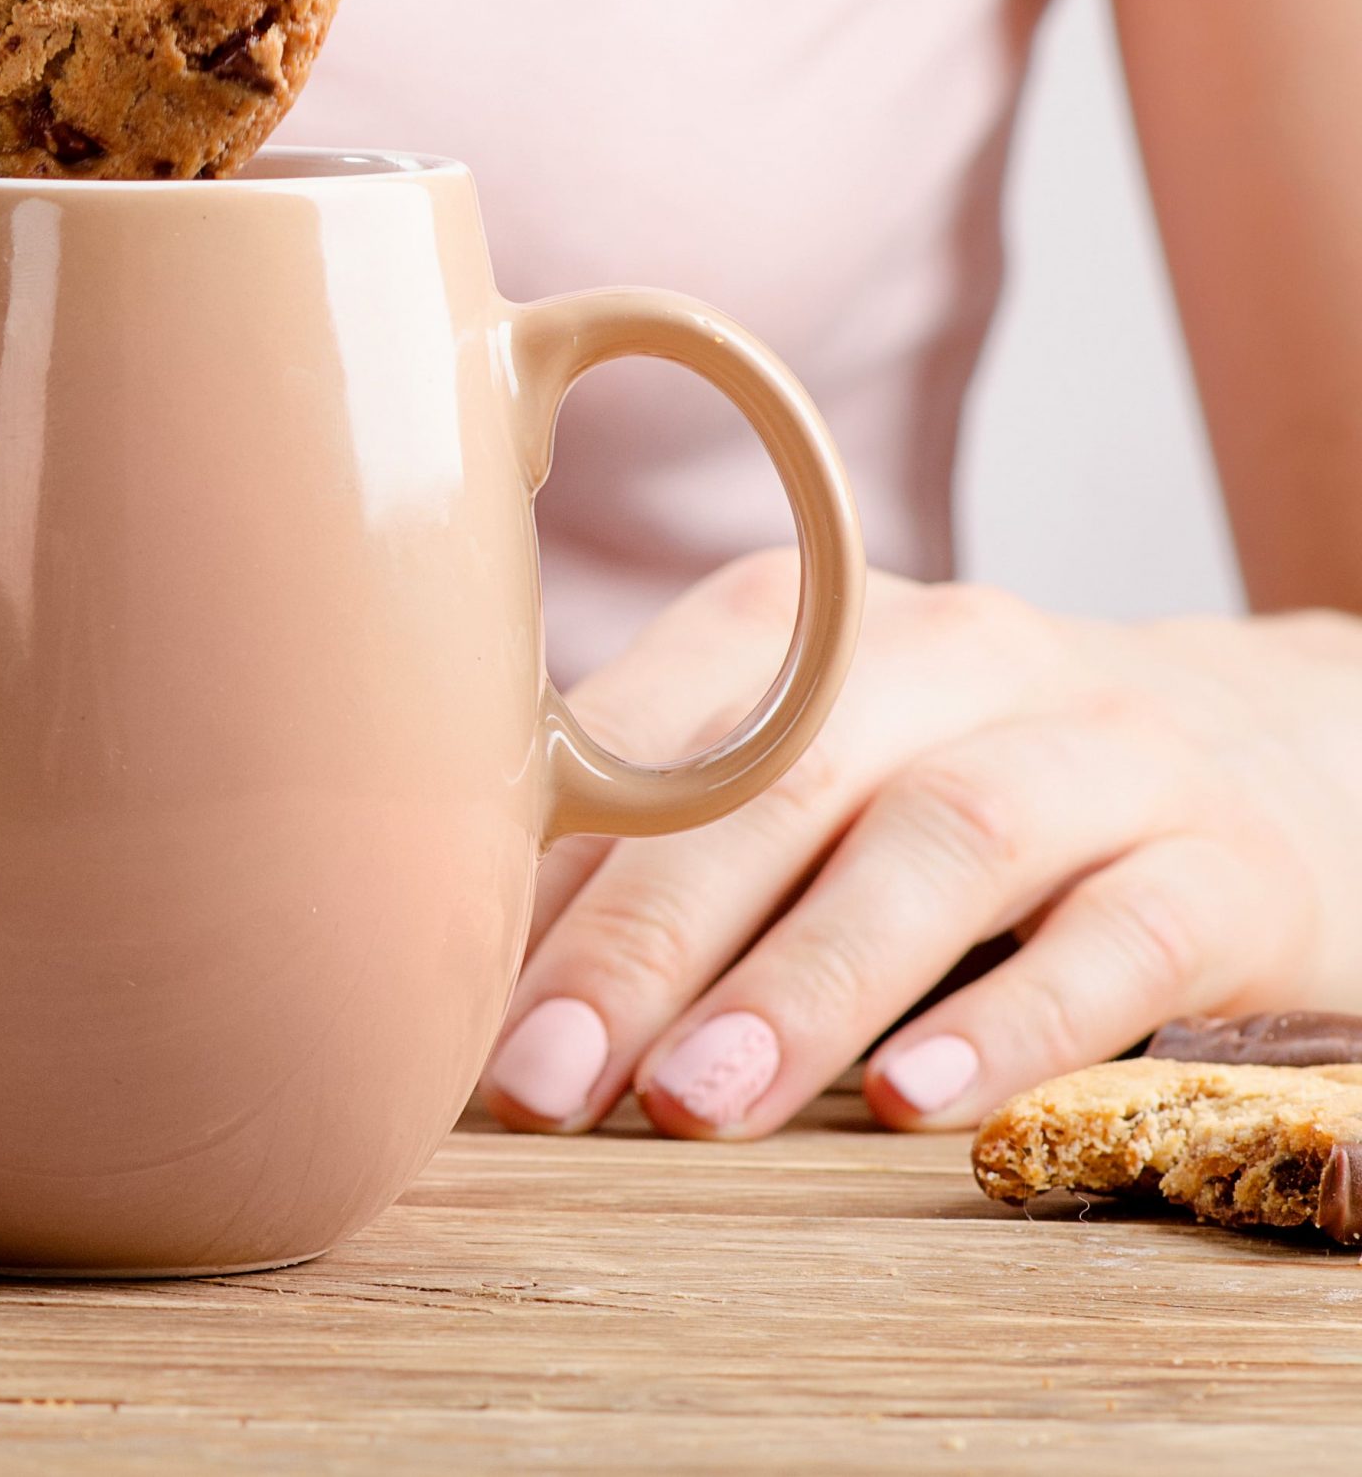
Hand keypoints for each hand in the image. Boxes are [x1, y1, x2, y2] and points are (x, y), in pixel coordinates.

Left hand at [481, 551, 1361, 1136]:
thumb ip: (654, 848)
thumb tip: (470, 972)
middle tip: (549, 1080)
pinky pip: (1123, 935)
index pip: (657, 728)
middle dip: (649, 941)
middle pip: (782, 780)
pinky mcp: (1228, 861)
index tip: (458, 1002)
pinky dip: (1013, 1021)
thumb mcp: (807, 774)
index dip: (550, 868)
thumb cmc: (953, 780)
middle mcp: (957, 653)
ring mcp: (1104, 746)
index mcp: (813, 620)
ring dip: (806, 983)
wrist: (1267, 754)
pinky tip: (912, 1104)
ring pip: (947, 842)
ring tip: (697, 1105)